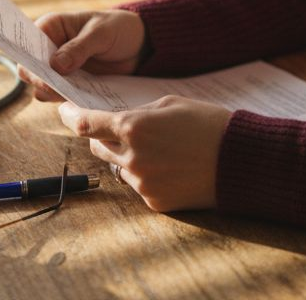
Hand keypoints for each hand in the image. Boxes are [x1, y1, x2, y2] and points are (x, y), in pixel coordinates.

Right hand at [16, 9, 144, 101]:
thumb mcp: (101, 33)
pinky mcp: (70, 86)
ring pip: (44, 87)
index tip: (40, 72)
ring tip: (71, 95)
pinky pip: (62, 97)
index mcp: (50, 27)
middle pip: (31, 69)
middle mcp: (49, 50)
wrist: (138, 46)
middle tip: (55, 88)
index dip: (28, 58)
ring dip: (53, 93)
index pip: (27, 44)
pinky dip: (68, 101)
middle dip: (40, 80)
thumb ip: (79, 47)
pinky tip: (80, 102)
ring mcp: (58, 70)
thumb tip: (56, 65)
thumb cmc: (117, 28)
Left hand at [58, 96, 230, 211]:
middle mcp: (132, 157)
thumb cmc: (209, 124)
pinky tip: (172, 167)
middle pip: (98, 147)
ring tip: (162, 149)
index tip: (65, 112)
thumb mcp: (172, 103)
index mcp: (134, 127)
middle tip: (121, 129)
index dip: (71, 117)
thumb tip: (121, 122)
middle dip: (104, 137)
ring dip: (129, 157)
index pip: (87, 124)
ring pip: (119, 167)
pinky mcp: (154, 202)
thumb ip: (140, 112)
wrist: (240, 160)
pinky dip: (148, 175)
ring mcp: (142, 183)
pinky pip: (139, 185)